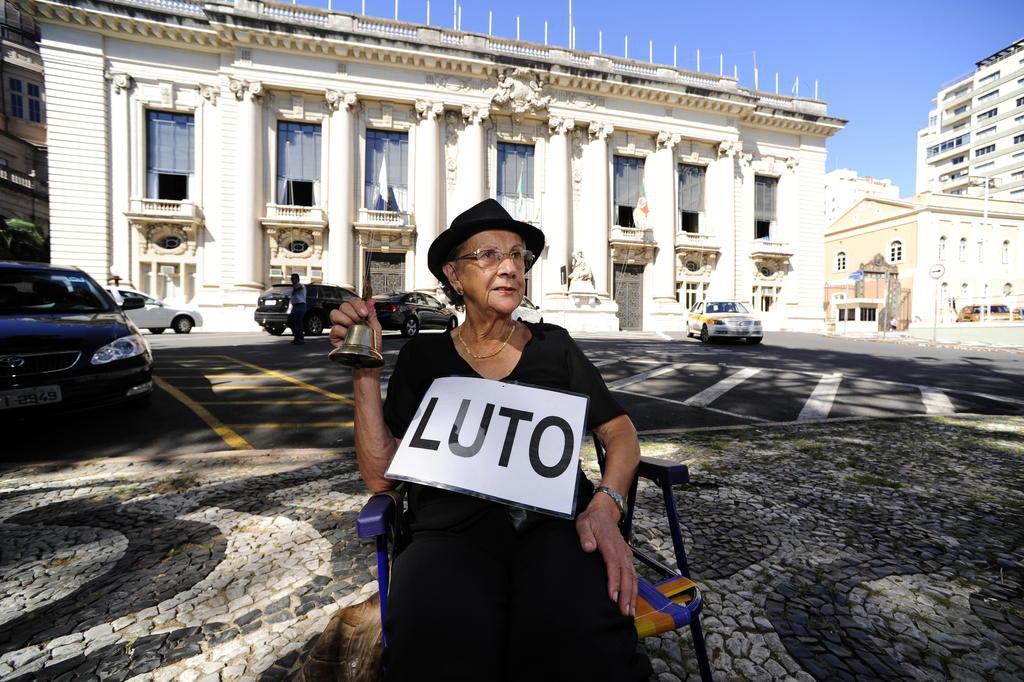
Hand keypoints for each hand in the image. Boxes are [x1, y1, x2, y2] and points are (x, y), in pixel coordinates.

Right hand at [329, 296, 382, 351]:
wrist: (368, 359)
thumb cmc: (372, 344)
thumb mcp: (375, 327)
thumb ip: (372, 313)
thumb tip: (371, 301)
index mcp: (357, 314)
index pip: (353, 301)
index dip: (358, 304)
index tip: (364, 312)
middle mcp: (347, 319)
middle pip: (343, 305)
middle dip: (352, 312)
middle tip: (358, 320)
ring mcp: (340, 326)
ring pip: (334, 313)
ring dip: (345, 319)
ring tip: (352, 327)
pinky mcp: (335, 336)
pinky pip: (334, 328)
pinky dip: (342, 331)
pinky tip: (348, 336)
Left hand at [576, 491, 635, 617]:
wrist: (605, 511)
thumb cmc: (593, 520)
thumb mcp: (584, 523)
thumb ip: (585, 535)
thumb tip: (589, 547)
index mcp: (610, 545)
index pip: (614, 566)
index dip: (614, 582)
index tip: (613, 597)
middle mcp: (621, 552)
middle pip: (626, 575)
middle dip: (626, 595)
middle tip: (624, 612)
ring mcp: (626, 555)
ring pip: (632, 577)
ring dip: (632, 595)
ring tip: (630, 612)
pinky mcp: (627, 558)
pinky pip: (633, 575)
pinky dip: (634, 589)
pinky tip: (632, 601)